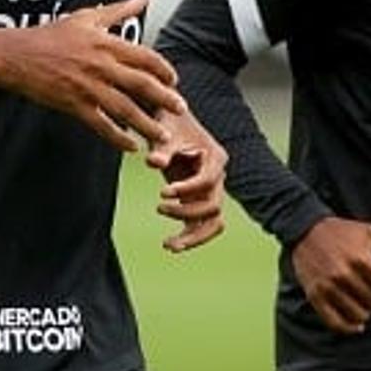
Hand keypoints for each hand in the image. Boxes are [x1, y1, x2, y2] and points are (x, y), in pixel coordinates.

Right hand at [0, 0, 184, 152]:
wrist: (16, 55)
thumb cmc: (50, 35)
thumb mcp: (87, 16)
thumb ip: (121, 8)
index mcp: (107, 43)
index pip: (146, 57)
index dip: (164, 70)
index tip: (174, 80)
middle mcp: (102, 65)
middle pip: (142, 84)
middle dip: (165, 99)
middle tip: (180, 110)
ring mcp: (88, 86)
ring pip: (125, 108)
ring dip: (147, 124)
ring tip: (162, 135)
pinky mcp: (73, 104)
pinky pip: (101, 124)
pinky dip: (117, 137)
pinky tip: (129, 146)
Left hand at [146, 105, 226, 252]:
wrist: (170, 123)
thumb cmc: (169, 124)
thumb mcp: (165, 133)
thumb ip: (161, 149)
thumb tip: (153, 162)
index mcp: (215, 158)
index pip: (207, 181)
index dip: (187, 189)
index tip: (163, 192)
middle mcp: (217, 177)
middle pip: (213, 206)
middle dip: (187, 212)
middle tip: (159, 207)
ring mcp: (208, 192)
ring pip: (212, 223)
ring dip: (193, 236)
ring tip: (169, 245)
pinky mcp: (197, 201)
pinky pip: (200, 226)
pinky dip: (188, 237)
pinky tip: (168, 246)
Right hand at [289, 217, 370, 334]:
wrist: (305, 230)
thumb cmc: (342, 231)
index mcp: (361, 259)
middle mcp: (344, 275)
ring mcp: (328, 287)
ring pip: (359, 316)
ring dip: (365, 312)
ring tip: (363, 302)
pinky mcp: (315, 297)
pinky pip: (335, 323)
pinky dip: (349, 328)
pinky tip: (356, 324)